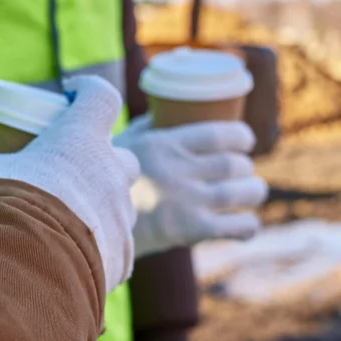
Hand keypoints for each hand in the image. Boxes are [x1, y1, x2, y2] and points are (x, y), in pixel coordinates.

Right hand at [0, 76, 140, 292]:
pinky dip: (95, 253)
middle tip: (71, 172)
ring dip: (98, 210)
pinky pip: (115, 251)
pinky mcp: (121, 259)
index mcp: (81, 142)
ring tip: (63, 225)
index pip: (102, 97)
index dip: (89, 91)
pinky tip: (69, 261)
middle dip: (102, 162)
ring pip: (119, 207)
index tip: (73, 95)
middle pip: (122, 158)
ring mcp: (121, 218)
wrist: (21, 274)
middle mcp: (112, 176)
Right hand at [115, 115, 267, 258]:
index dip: (241, 136)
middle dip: (246, 168)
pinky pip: (235, 227)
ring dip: (254, 192)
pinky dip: (247, 226)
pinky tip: (247, 225)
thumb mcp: (122, 144)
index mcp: (163, 145)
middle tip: (244, 172)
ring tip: (253, 192)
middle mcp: (178, 170)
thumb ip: (146, 127)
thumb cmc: (103, 180)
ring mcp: (186, 201)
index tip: (245, 141)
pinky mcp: (189, 231)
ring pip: (240, 193)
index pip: (218, 134)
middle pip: (234, 165)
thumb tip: (165, 109)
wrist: (87, 223)